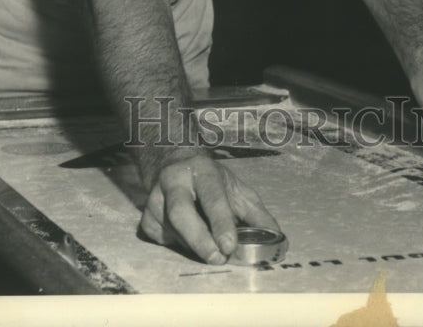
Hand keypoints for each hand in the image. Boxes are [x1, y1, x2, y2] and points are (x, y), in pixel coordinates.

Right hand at [140, 149, 280, 263]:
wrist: (174, 163)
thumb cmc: (211, 181)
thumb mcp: (236, 189)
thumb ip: (256, 214)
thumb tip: (277, 238)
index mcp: (201, 168)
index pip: (211, 194)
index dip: (220, 220)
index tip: (230, 245)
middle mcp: (174, 179)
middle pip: (180, 211)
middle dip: (198, 238)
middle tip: (216, 259)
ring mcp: (155, 197)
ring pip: (170, 229)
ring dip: (192, 246)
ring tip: (209, 251)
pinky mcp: (146, 216)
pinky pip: (161, 239)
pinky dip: (178, 246)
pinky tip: (189, 240)